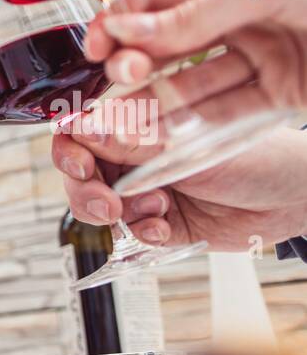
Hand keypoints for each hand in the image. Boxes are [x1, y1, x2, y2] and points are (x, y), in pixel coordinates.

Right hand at [54, 123, 306, 248]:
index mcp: (141, 121)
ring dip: (117, 213)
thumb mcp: (189, 143)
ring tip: (155, 210)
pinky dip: (142, 232)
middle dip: (85, 191)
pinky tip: (165, 227)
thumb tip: (83, 127)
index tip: (81, 165)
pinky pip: (129, 233)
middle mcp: (137, 154)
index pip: (83, 131)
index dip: (71, 150)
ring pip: (98, 207)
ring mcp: (145, 189)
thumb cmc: (260, 155)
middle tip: (107, 203)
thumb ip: (133, 139)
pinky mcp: (159, 222)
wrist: (296, 198)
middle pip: (80, 173)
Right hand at [84, 0, 306, 116]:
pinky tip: (156, 132)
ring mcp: (258, 58)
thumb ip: (195, 12)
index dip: (120, 22)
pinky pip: (223, 115)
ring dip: (153, 103)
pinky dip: (189, 126)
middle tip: (121, 74)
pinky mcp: (278, 95)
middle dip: (134, 63)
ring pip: (190, 86)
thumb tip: (127, 29)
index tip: (95, 46)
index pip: (157, 1)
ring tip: (120, 119)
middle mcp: (237, 18)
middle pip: (167, 45)